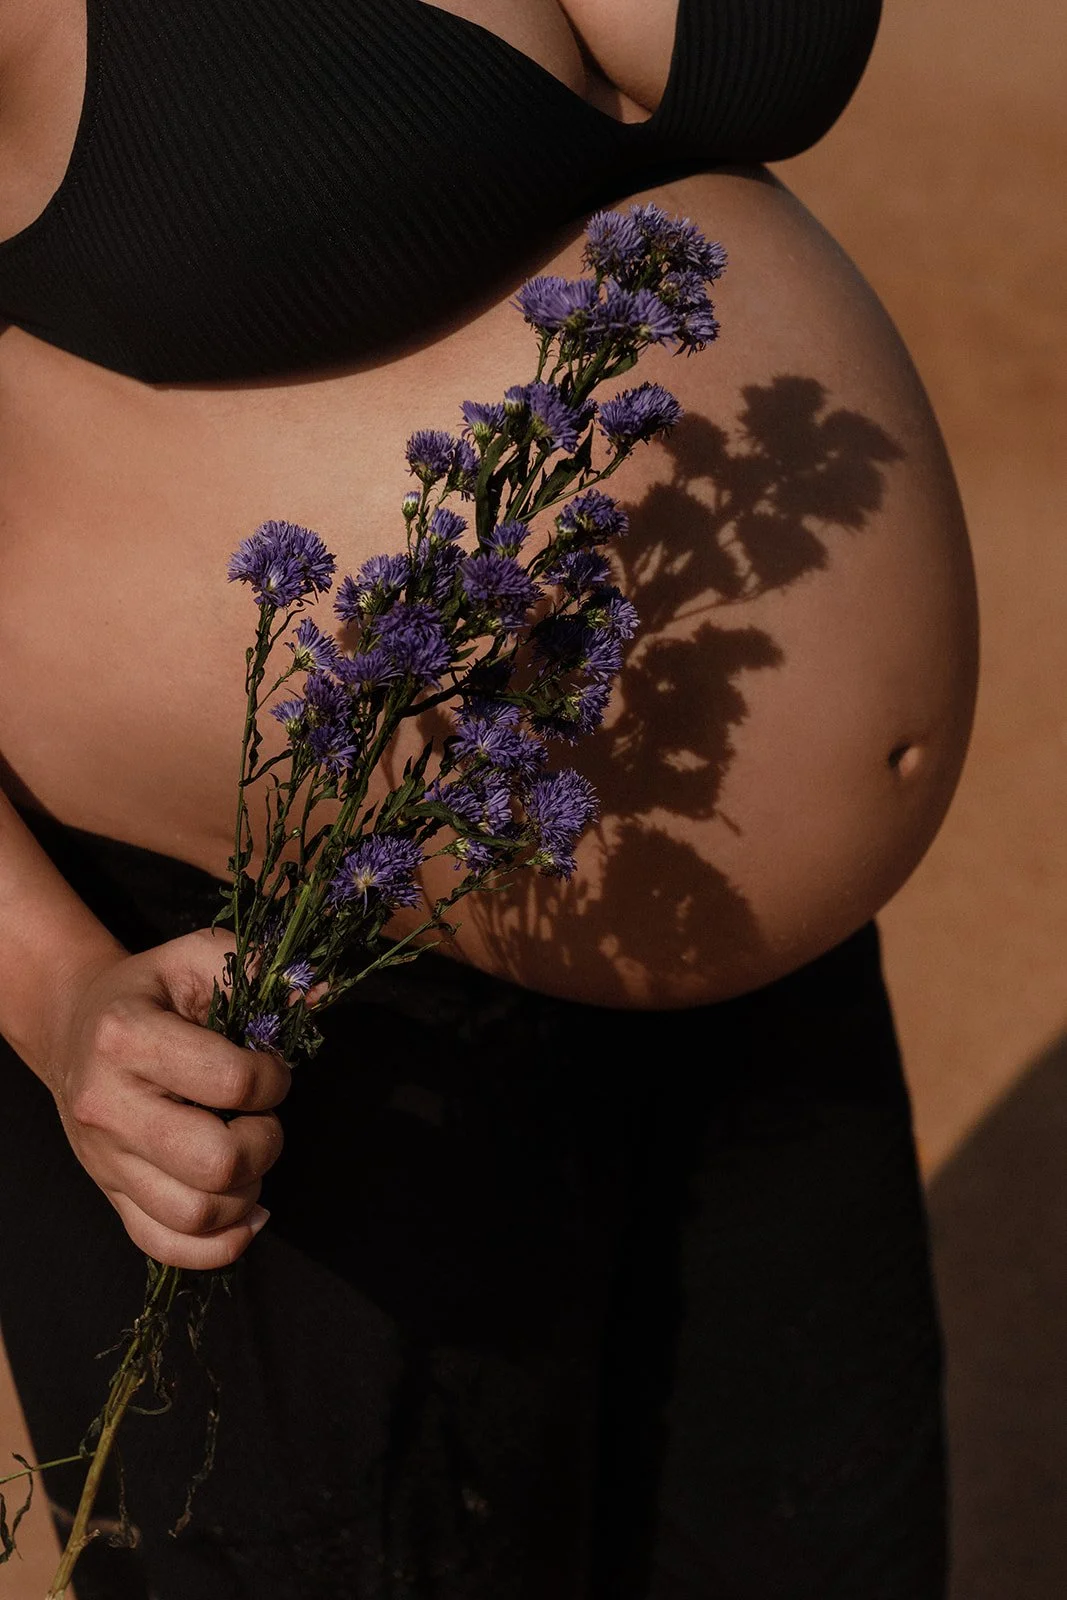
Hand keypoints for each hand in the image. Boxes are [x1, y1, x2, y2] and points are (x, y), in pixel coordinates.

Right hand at [45, 928, 290, 1268]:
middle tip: (262, 1119)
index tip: (271, 1070)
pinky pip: (166, 1246)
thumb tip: (318, 992)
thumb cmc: (149, 992)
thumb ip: (258, 966)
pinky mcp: (110, 1194)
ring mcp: (106, 1159)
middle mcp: (109, 1105)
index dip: (273, 1079)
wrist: (74, 1027)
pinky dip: (219, 1245)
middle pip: (214, 1163)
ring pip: (195, 1214)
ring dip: (246, 1194)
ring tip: (248, 1158)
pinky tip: (245, 1211)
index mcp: (128, 1037)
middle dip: (265, 1143)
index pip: (230, 1083)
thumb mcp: (195, 958)